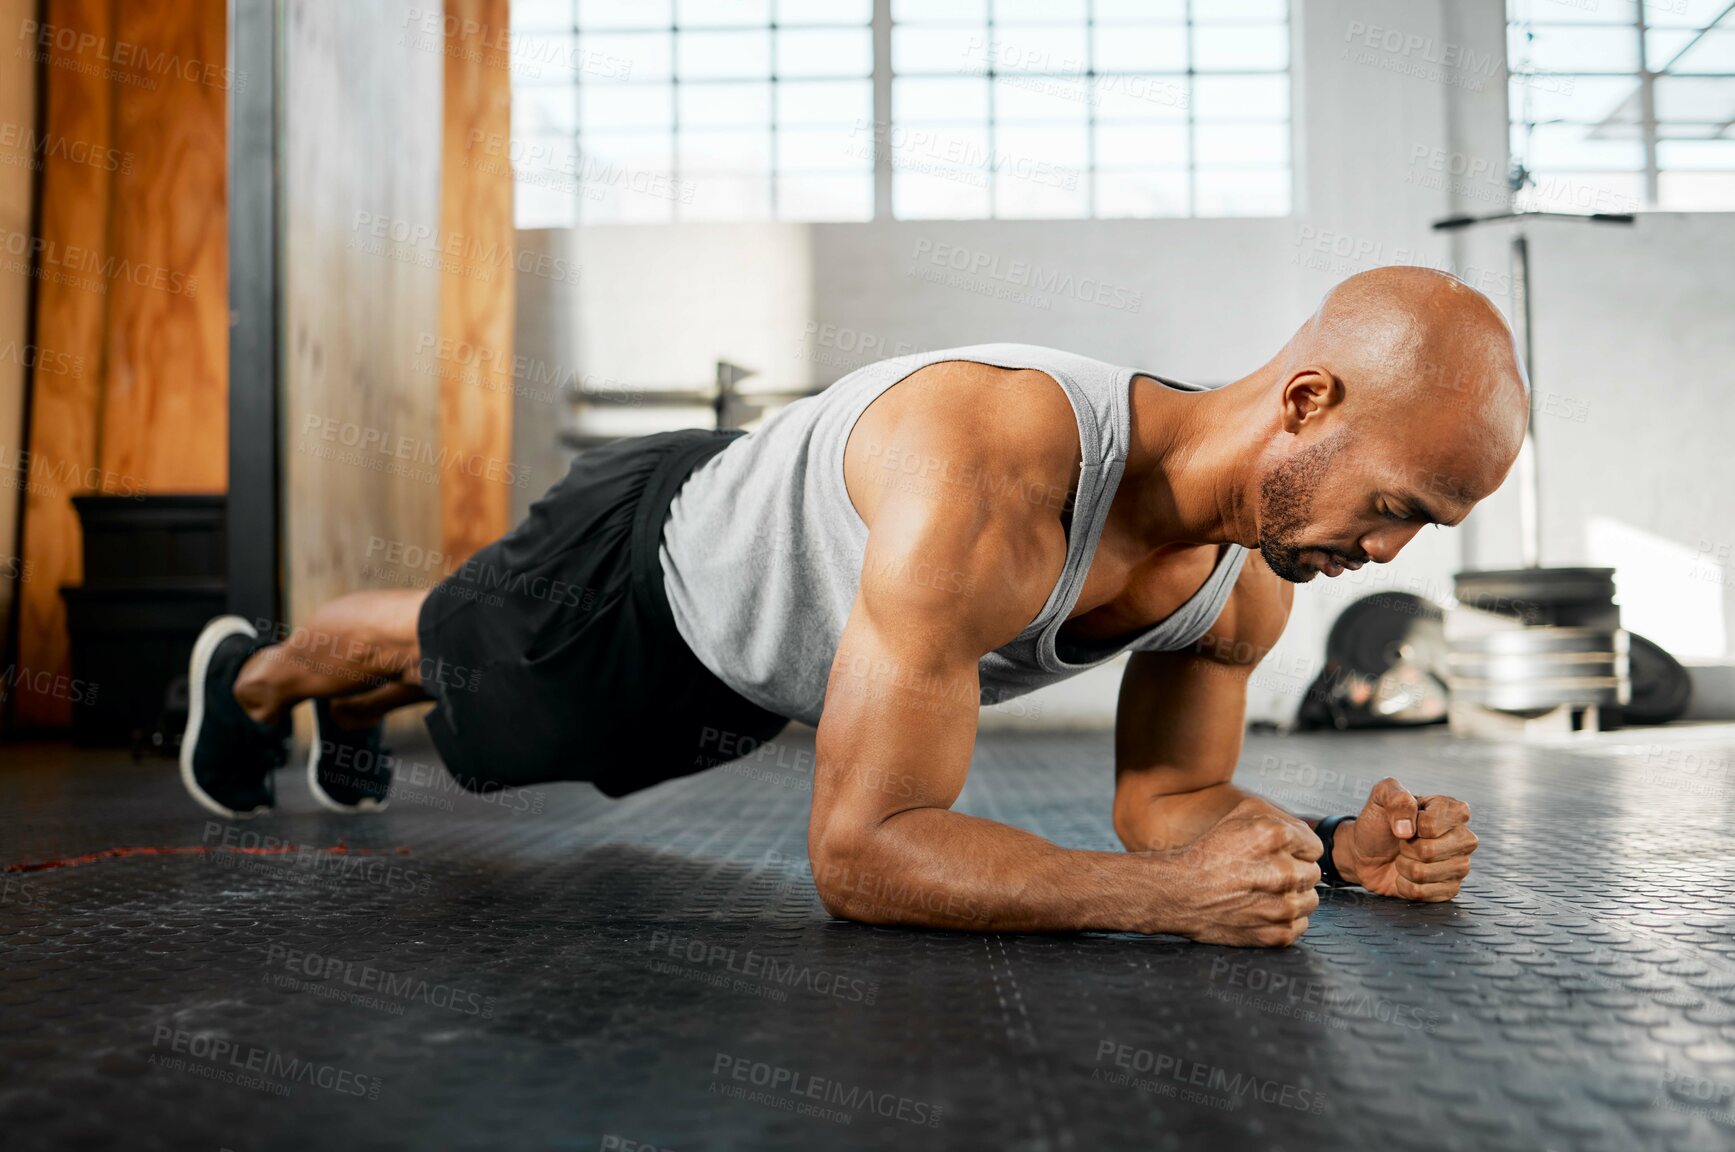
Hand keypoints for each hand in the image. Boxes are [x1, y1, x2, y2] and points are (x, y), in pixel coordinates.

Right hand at [1168, 798, 1321, 946]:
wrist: (1179, 893)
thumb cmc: (1207, 854)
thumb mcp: (1240, 814)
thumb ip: (1279, 816)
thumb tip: (1303, 833)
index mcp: (1276, 836)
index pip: (1314, 847)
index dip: (1295, 850)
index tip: (1275, 856)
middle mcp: (1284, 871)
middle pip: (1313, 873)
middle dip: (1293, 872)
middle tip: (1264, 874)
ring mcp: (1283, 906)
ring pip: (1310, 900)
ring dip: (1292, 897)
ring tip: (1263, 893)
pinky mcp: (1277, 934)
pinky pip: (1300, 925)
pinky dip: (1284, 921)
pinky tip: (1261, 910)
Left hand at [1340, 778, 1477, 901]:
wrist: (1366, 853)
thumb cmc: (1379, 823)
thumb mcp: (1381, 796)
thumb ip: (1396, 796)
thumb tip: (1407, 829)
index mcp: (1453, 811)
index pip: (1431, 825)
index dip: (1411, 825)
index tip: (1406, 823)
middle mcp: (1463, 838)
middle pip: (1429, 851)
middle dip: (1406, 848)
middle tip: (1403, 842)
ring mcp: (1460, 865)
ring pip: (1424, 873)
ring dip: (1404, 867)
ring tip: (1404, 857)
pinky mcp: (1450, 888)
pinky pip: (1423, 893)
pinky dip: (1405, 885)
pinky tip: (1406, 876)